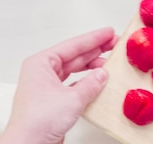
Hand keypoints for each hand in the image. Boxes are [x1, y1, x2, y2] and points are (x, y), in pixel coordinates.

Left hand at [0, 27, 117, 143]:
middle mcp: (42, 73)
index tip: (108, 32)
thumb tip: (102, 74)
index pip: (72, 46)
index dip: (93, 39)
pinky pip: (73, 86)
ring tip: (110, 63)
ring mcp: (47, 87)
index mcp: (40, 63)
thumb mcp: (72, 98)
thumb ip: (90, 84)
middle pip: (73, 57)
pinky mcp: (53, 102)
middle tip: (114, 44)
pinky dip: (86, 84)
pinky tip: (99, 83)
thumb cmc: (38, 120)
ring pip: (74, 71)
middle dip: (95, 51)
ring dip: (92, 68)